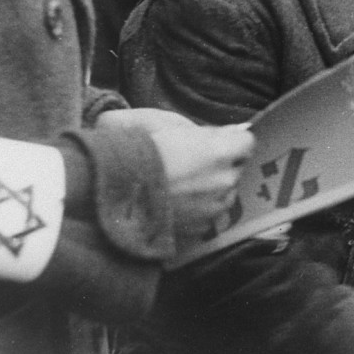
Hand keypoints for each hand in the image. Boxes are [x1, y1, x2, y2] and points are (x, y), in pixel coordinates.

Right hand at [97, 109, 254, 240]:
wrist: (106, 197)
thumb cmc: (132, 153)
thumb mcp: (162, 122)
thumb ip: (202, 128)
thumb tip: (228, 132)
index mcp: (219, 151)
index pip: (247, 141)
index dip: (229, 141)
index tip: (212, 142)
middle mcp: (224, 181)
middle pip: (235, 168)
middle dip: (219, 164)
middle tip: (188, 162)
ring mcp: (214, 209)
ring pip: (224, 194)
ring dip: (209, 188)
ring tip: (176, 184)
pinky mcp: (201, 230)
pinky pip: (208, 215)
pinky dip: (196, 210)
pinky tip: (172, 203)